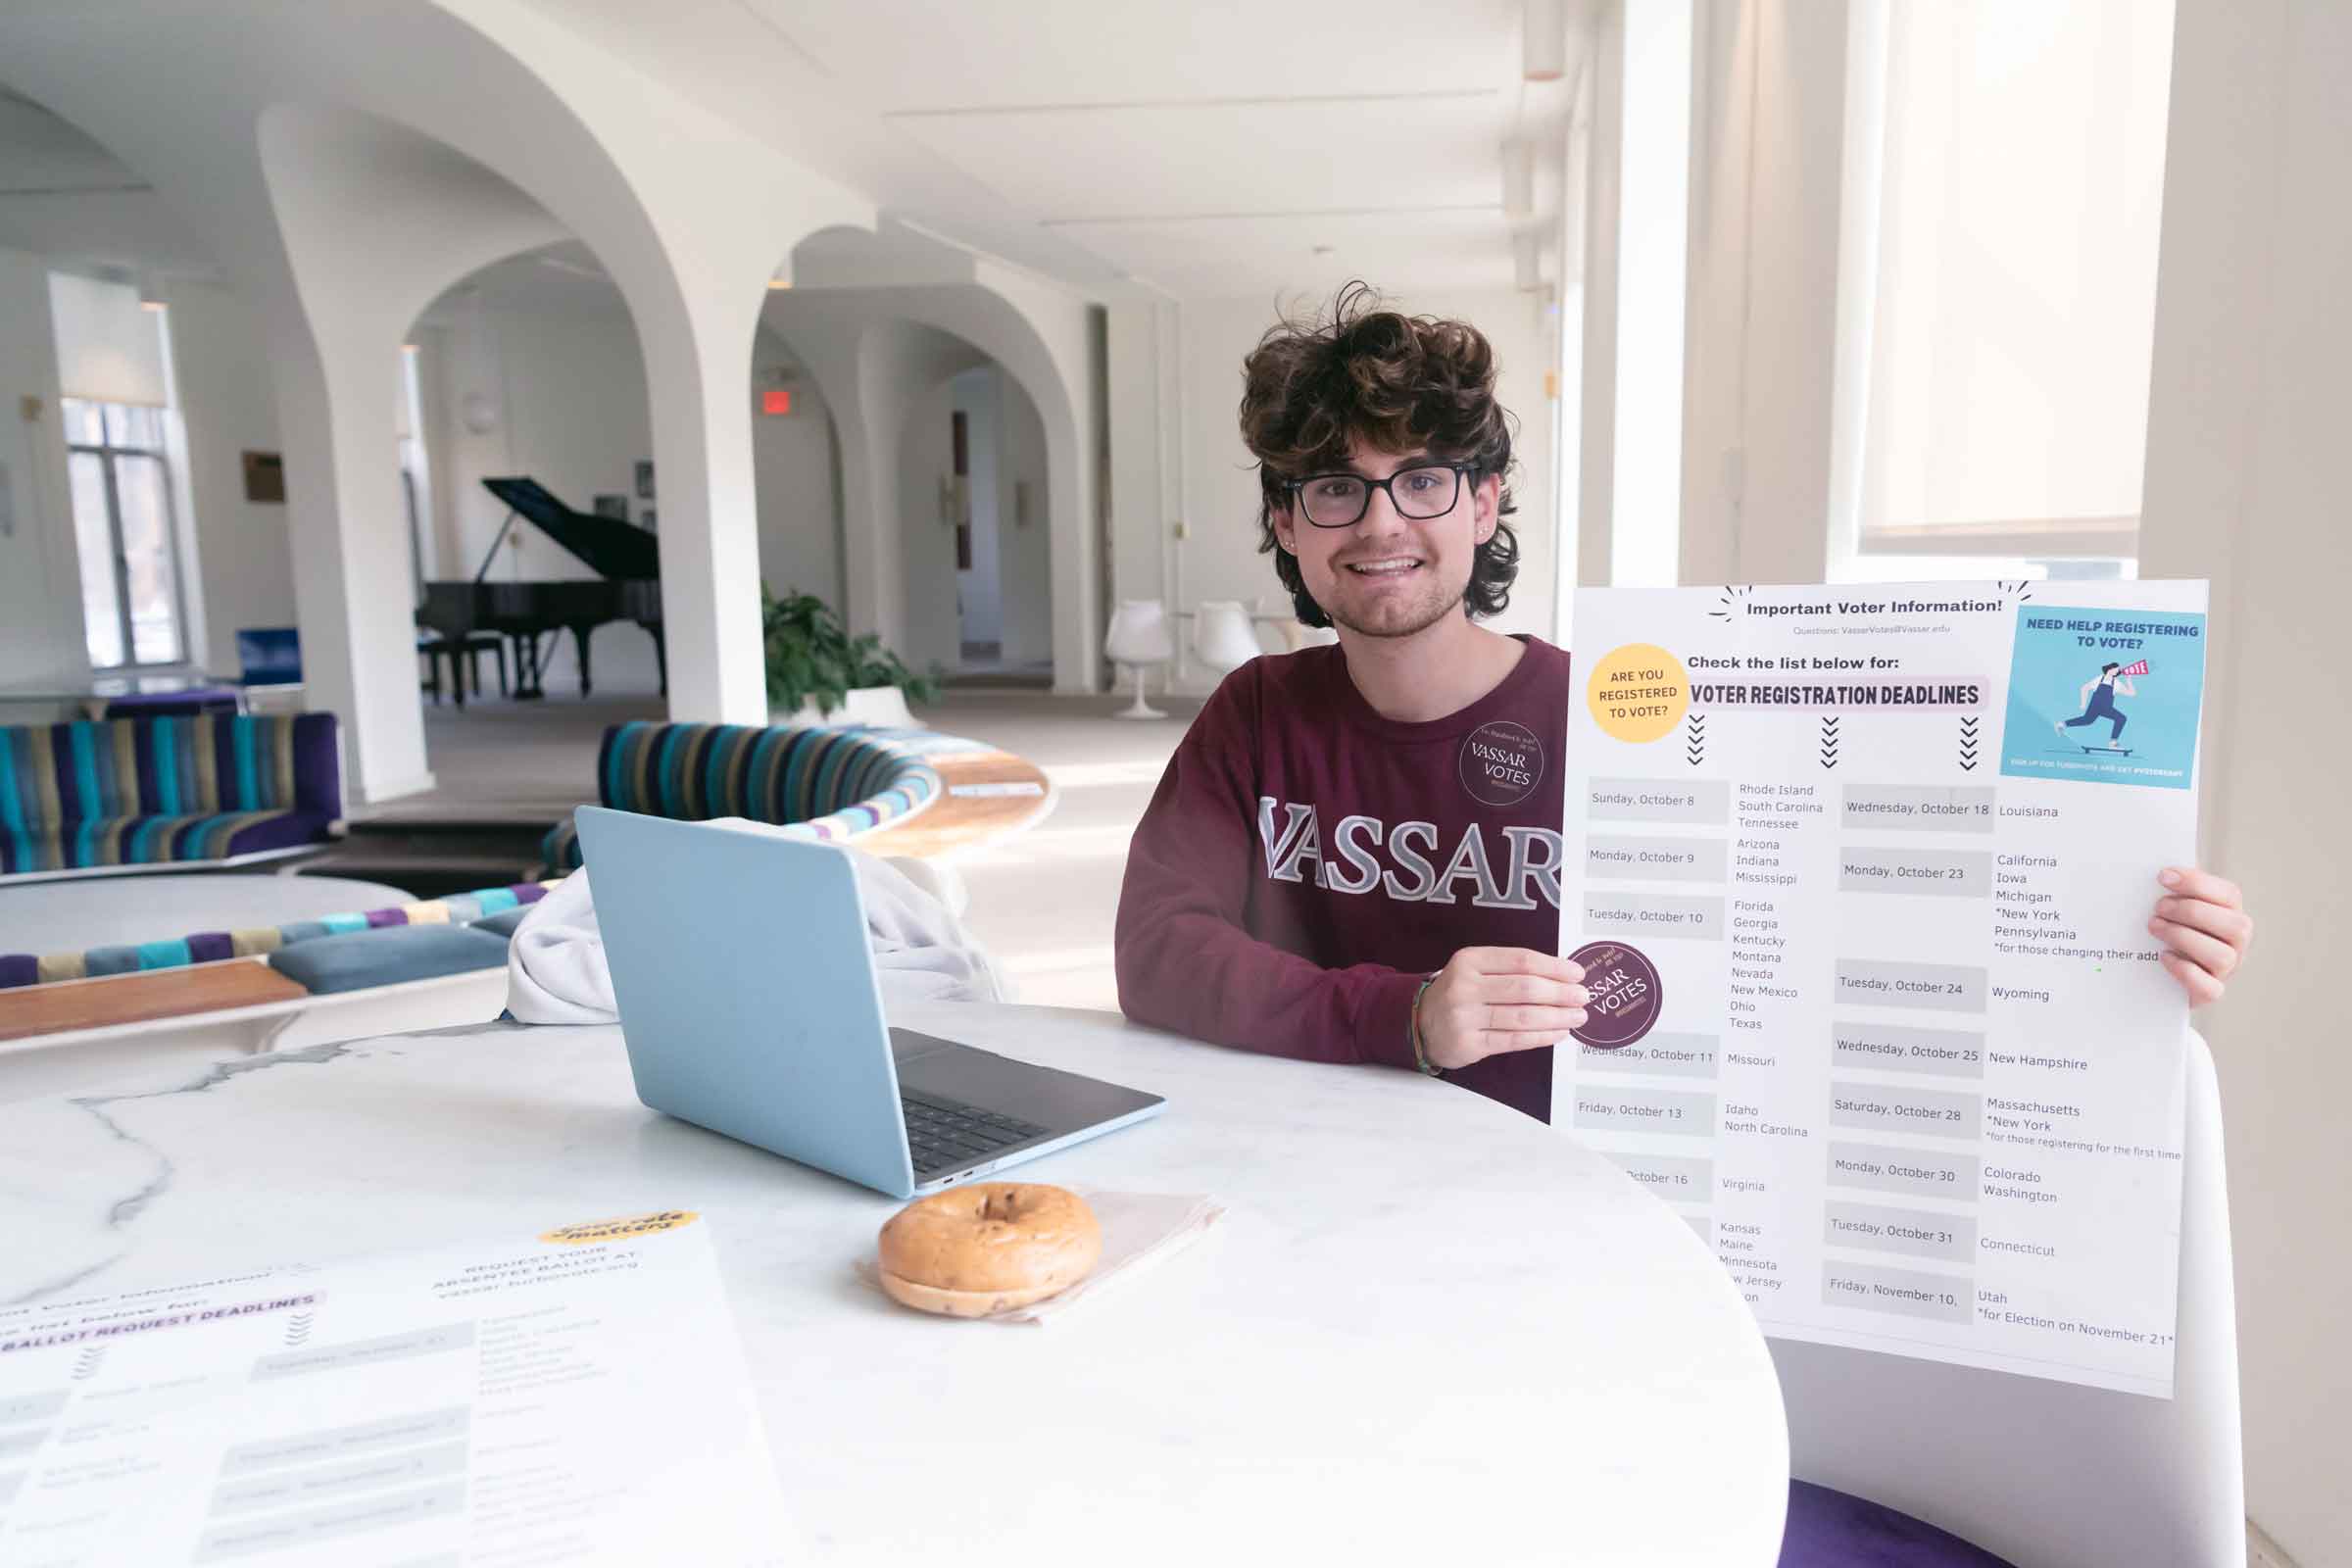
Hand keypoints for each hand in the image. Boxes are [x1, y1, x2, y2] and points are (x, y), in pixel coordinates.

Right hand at [1416, 947, 1587, 1070]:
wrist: (1421, 1023)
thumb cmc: (1460, 993)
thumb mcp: (1476, 970)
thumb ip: (1511, 970)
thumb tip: (1562, 976)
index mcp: (1469, 961)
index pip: (1521, 961)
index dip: (1554, 967)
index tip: (1577, 973)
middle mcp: (1464, 987)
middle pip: (1524, 989)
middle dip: (1560, 993)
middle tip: (1583, 996)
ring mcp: (1465, 1017)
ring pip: (1522, 1017)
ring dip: (1557, 1017)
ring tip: (1578, 1017)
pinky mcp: (1469, 1044)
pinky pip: (1514, 1040)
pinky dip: (1542, 1037)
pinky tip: (1559, 1033)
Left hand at [2149, 867, 2250, 1007]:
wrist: (2159, 974)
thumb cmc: (2169, 929)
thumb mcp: (2174, 906)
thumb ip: (2175, 889)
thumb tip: (2162, 869)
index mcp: (2231, 913)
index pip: (2229, 894)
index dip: (2197, 883)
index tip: (2162, 876)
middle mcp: (2237, 942)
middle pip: (2234, 925)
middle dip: (2191, 912)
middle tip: (2158, 907)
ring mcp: (2227, 969)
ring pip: (2222, 956)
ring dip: (2184, 938)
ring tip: (2154, 927)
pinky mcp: (2211, 993)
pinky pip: (2209, 988)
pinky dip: (2185, 970)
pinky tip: (2164, 956)